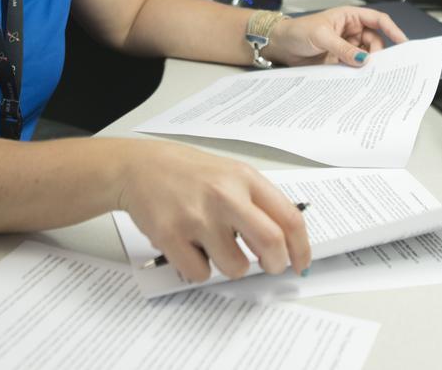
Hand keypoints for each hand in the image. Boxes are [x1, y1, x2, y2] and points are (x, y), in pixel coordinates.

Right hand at [115, 140, 310, 283]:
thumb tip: (285, 243)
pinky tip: (189, 246)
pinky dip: (199, 268)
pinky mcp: (171, 236)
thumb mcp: (230, 174)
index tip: (300, 263)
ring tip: (214, 245)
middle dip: (275, 264)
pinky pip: (200, 273)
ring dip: (231, 266)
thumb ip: (257, 203)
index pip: (288, 218)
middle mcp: (224, 195)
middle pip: (271, 244)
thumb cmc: (188, 173)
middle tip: (269, 266)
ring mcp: (197, 217)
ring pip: (235, 267)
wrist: (139, 167)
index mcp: (244, 178)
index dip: (301, 248)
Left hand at [265, 6, 407, 67]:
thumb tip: (362, 59)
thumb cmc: (297, 31)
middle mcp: (351, 31)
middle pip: (375, 42)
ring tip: (368, 74)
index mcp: (349, 17)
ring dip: (367, 65)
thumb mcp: (321, 36)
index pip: (378, 20)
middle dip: (378, 53)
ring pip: (366, 56)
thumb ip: (343, 48)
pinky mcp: (340, 61)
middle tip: (379, 66)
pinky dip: (358, 73)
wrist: (280, 46)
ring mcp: (346, 47)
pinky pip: (354, 67)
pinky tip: (359, 79)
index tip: (403, 42)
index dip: (392, 30)